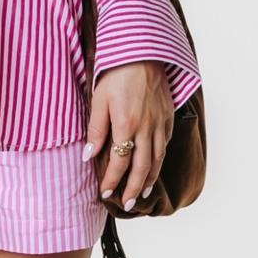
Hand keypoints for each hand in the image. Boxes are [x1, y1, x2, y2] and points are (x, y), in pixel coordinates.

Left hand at [83, 61, 174, 209]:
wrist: (142, 52)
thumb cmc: (116, 73)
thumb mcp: (98, 99)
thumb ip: (95, 129)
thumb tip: (89, 156)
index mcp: (126, 124)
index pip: (119, 162)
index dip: (112, 180)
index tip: (105, 192)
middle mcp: (146, 128)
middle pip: (142, 167)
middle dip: (134, 189)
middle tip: (128, 205)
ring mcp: (160, 122)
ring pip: (157, 159)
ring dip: (149, 179)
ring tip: (142, 193)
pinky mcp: (168, 116)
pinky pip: (166, 144)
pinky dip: (160, 160)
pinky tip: (154, 166)